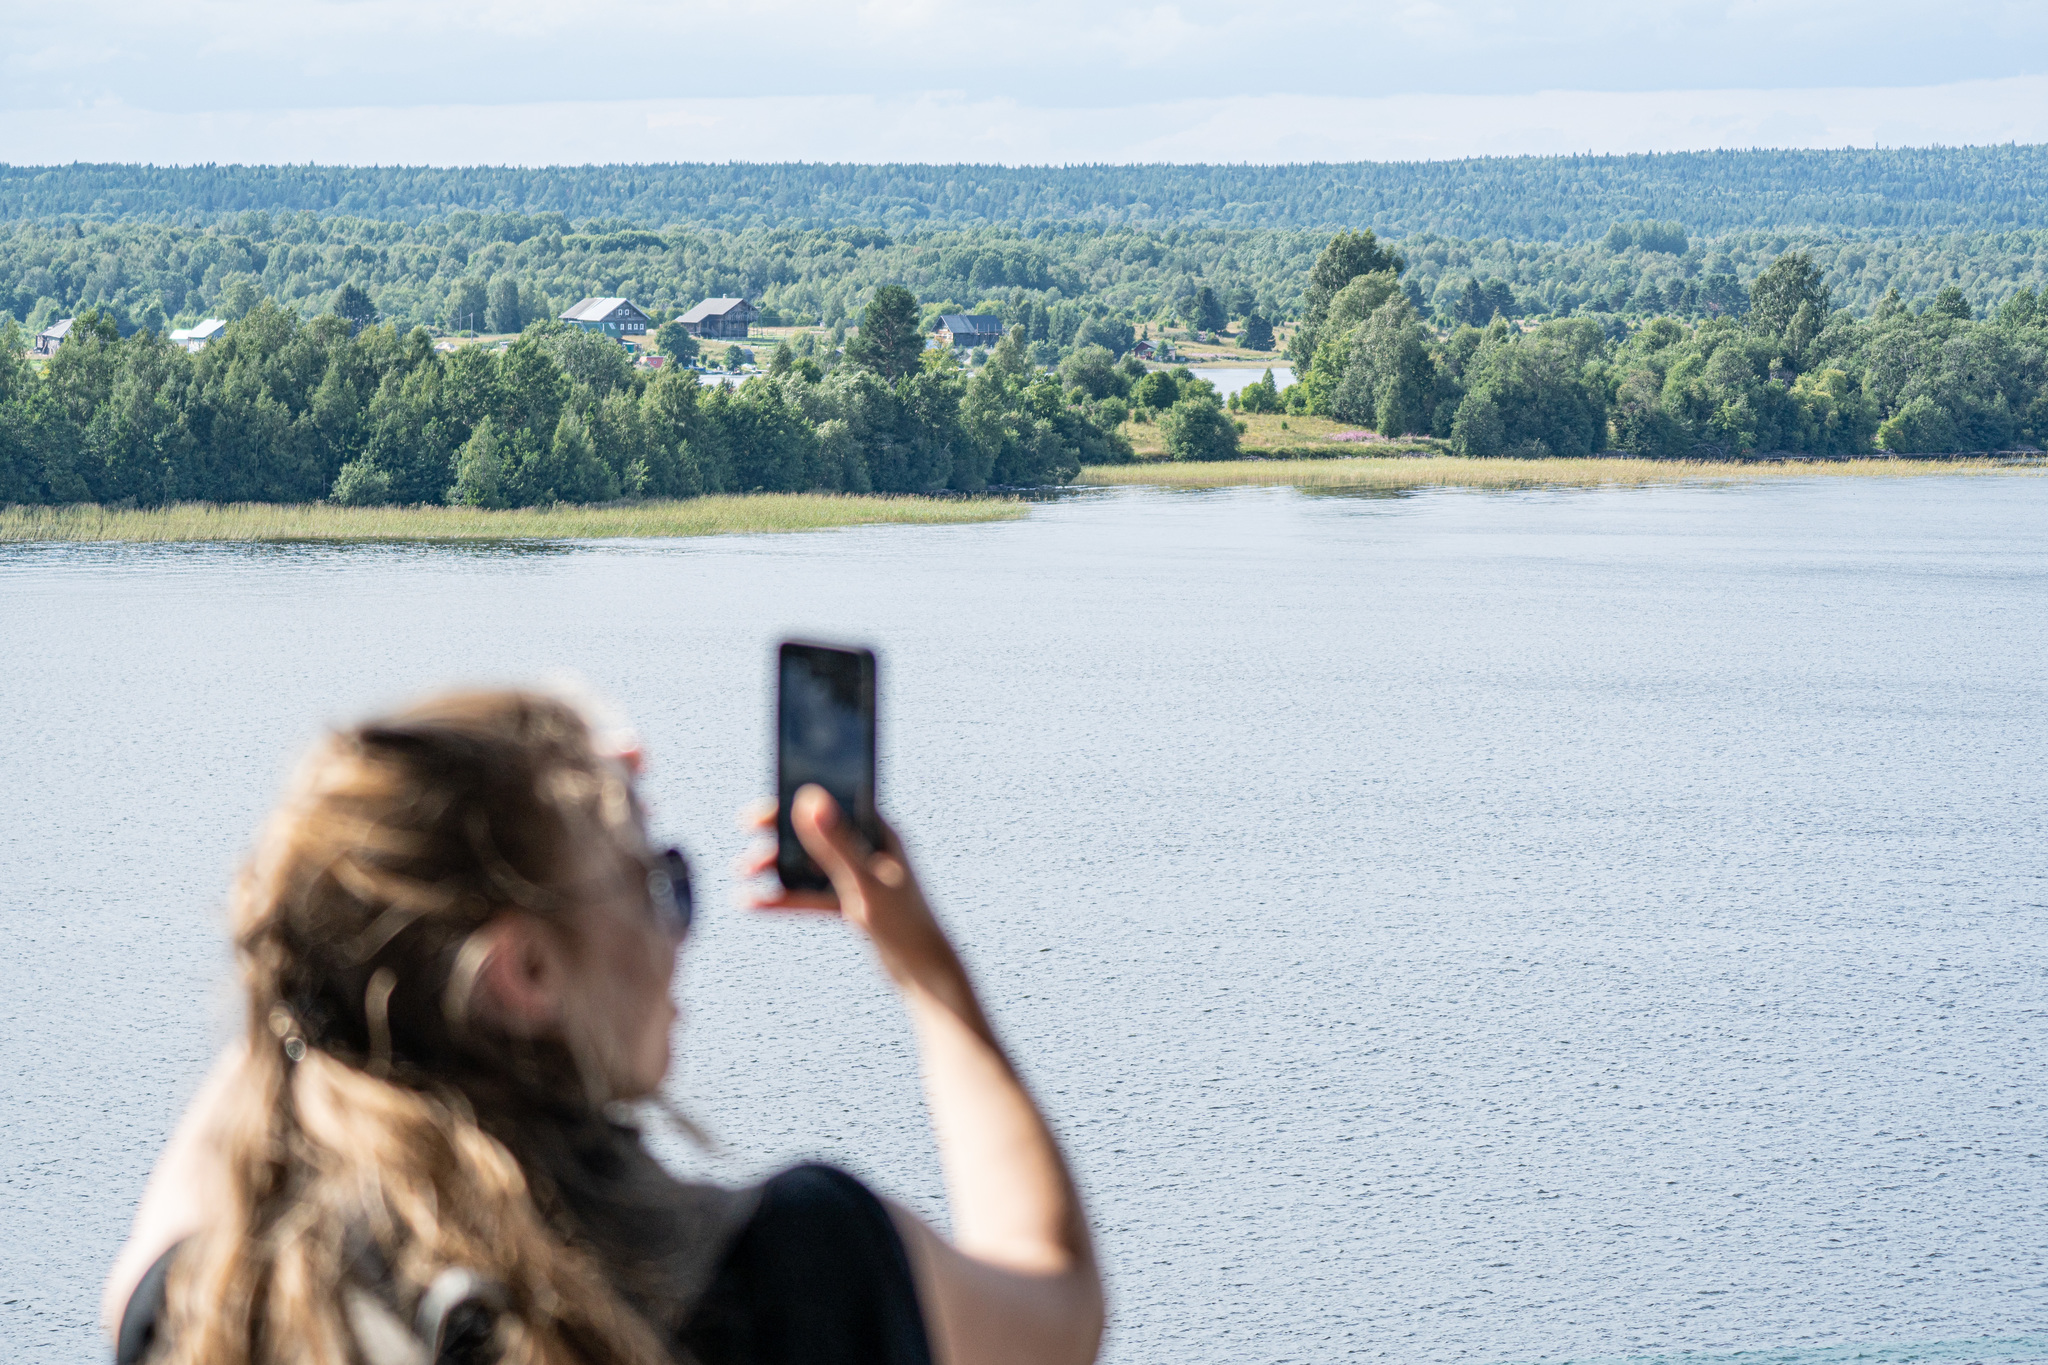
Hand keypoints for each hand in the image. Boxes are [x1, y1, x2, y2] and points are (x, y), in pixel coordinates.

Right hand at [741, 788, 959, 989]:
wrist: (924, 973)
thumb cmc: (904, 925)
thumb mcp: (864, 882)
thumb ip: (837, 843)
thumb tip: (810, 800)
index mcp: (880, 832)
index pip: (831, 804)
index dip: (792, 802)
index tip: (759, 815)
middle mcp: (869, 847)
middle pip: (814, 833)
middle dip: (777, 837)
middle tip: (745, 839)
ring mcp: (859, 874)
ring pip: (808, 864)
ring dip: (776, 867)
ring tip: (742, 873)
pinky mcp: (852, 901)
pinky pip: (811, 893)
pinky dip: (785, 897)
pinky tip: (754, 903)